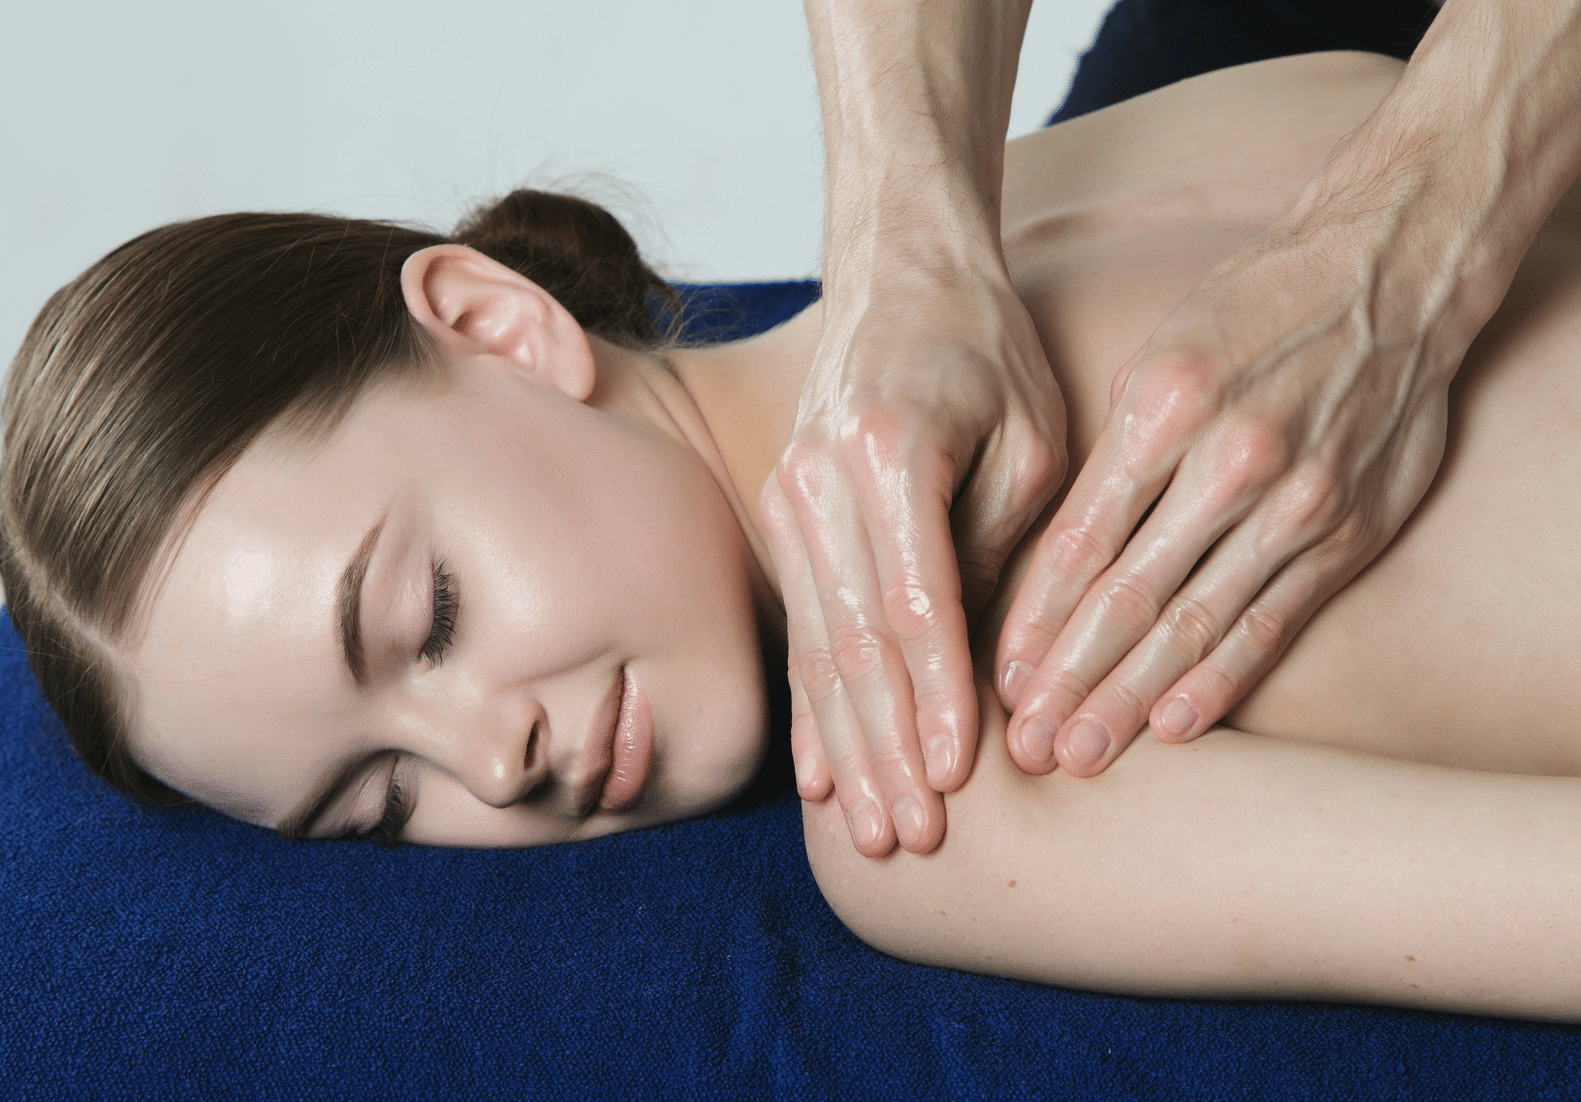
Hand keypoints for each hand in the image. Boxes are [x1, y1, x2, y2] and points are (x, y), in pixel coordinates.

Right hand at [761, 260, 1065, 855]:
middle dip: (884, 751)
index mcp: (890, 452)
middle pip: (853, 644)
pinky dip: (812, 707)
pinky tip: (818, 774)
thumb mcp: (1032, 438)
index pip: (917, 604)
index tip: (960, 777)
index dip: (938, 699)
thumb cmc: (987, 349)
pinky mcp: (783, 514)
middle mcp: (819, 480)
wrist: (901, 270)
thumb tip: (988, 669)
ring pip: (818, 649)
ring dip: (845, 748)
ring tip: (869, 832)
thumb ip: (1002, 549)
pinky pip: (801, 628)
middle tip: (910, 840)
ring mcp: (787, 497)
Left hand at [996, 199, 1463, 777]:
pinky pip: (1272, 622)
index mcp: (1163, 408)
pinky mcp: (1347, 533)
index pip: (1080, 541)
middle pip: (1128, 597)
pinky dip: (1220, 680)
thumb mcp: (1157, 358)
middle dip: (1068, 681)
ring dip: (1131, 699)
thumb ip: (1112, 457)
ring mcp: (1296, 502)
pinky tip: (1173, 728)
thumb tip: (1052, 561)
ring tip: (1079, 755)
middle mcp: (1230, 459)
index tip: (993, 680)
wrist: (1390, 277)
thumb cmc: (1249, 314)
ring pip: (1195, 623)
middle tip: (1021, 747)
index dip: (1032, 621)